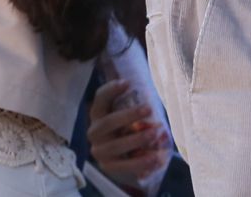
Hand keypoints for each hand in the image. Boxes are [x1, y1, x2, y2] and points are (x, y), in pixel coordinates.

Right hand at [86, 79, 168, 195]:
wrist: (121, 155)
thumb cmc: (127, 126)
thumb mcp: (128, 112)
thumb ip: (134, 100)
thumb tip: (150, 84)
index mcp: (98, 114)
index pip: (100, 98)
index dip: (111, 90)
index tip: (127, 82)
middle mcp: (95, 132)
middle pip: (108, 122)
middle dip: (129, 115)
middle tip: (149, 108)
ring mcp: (99, 151)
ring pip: (116, 145)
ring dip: (137, 139)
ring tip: (156, 133)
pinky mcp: (108, 166)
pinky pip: (123, 166)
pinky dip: (140, 162)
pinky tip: (156, 158)